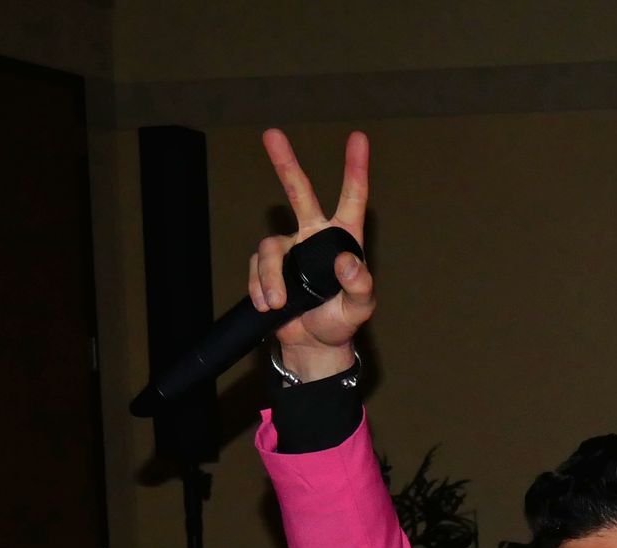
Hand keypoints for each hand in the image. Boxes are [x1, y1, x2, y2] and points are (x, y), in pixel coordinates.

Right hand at [249, 129, 374, 379]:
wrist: (312, 344)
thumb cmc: (341, 321)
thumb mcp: (359, 307)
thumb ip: (359, 285)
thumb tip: (347, 261)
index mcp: (343, 240)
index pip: (352, 199)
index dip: (355, 169)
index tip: (358, 138)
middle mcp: (314, 237)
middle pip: (299, 193)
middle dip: (285, 163)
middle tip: (272, 134)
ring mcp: (289, 250)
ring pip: (270, 248)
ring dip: (270, 277)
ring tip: (278, 303)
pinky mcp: (268, 267)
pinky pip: (257, 269)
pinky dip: (260, 288)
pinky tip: (269, 306)